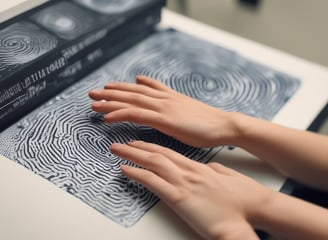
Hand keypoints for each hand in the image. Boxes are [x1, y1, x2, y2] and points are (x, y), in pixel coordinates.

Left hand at [89, 75, 238, 147]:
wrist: (222, 124)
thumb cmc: (206, 121)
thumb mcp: (187, 107)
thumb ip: (171, 100)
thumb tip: (157, 94)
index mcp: (168, 96)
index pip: (141, 88)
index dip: (123, 87)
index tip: (108, 87)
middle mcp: (163, 98)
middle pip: (131, 92)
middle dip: (110, 92)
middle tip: (92, 93)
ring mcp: (163, 107)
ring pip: (130, 101)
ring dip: (110, 101)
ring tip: (94, 102)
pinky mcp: (164, 119)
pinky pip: (137, 114)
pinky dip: (120, 114)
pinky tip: (107, 117)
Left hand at [111, 141, 271, 239]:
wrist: (252, 211)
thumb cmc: (243, 199)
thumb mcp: (229, 179)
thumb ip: (216, 172)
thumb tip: (210, 168)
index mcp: (199, 168)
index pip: (171, 152)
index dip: (153, 147)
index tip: (141, 144)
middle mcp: (188, 171)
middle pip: (158, 153)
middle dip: (138, 147)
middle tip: (123, 143)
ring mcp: (183, 182)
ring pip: (152, 162)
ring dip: (132, 155)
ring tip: (117, 150)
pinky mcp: (179, 198)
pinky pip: (152, 182)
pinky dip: (137, 173)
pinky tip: (125, 169)